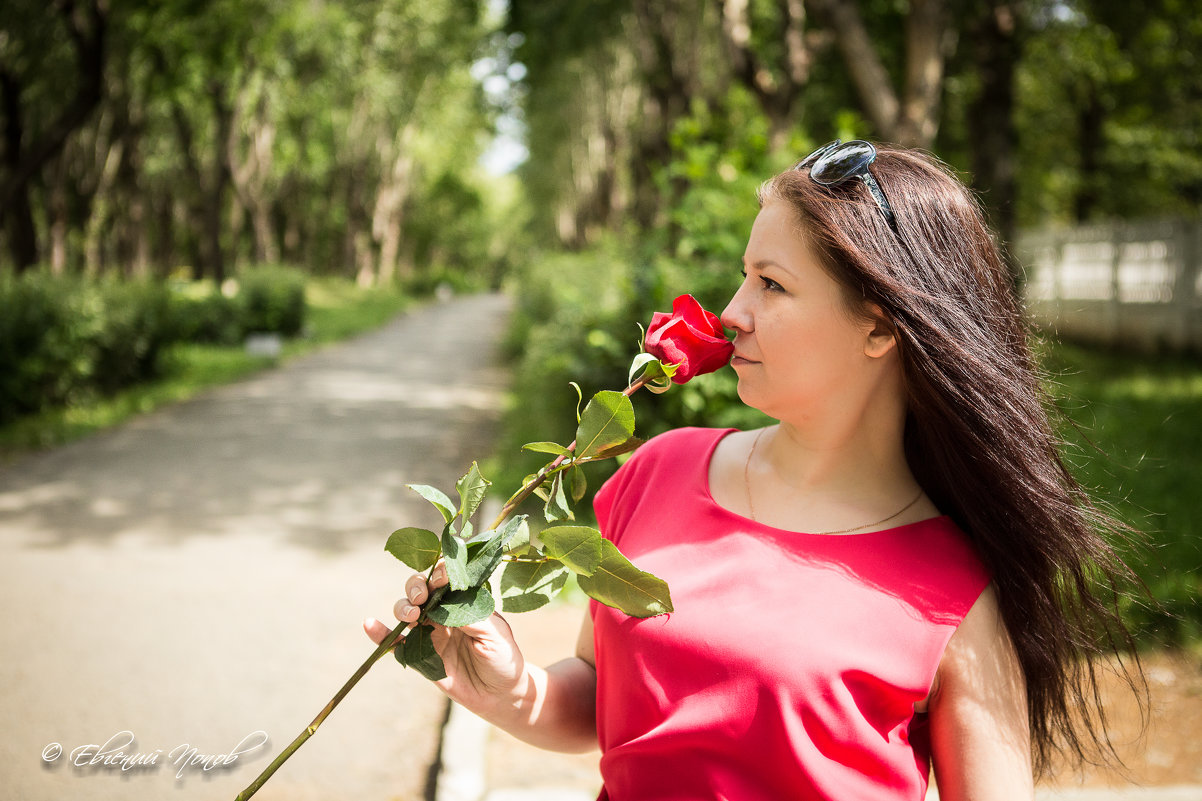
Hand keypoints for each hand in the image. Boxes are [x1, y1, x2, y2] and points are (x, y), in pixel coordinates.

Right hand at [363, 564, 528, 715]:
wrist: (500, 695)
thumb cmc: (504, 659)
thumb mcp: (496, 635)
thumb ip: (473, 618)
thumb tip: (447, 605)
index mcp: (464, 601)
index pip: (446, 578)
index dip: (440, 571)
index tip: (442, 576)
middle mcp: (443, 613)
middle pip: (421, 589)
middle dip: (416, 586)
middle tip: (422, 596)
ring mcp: (430, 633)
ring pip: (407, 611)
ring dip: (403, 607)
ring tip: (412, 615)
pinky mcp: (420, 656)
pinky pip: (396, 643)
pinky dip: (380, 634)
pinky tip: (370, 625)